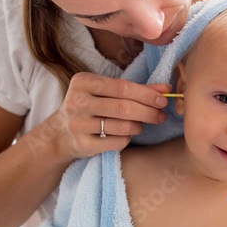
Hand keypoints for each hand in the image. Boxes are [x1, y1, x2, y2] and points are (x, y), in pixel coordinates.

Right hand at [51, 72, 170, 159]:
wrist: (60, 133)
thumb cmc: (90, 107)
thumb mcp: (106, 92)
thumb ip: (135, 89)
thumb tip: (166, 89)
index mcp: (83, 82)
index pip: (122, 87)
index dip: (146, 94)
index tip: (163, 100)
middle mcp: (78, 101)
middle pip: (124, 107)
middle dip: (148, 112)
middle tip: (161, 116)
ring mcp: (78, 124)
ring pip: (123, 126)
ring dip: (138, 126)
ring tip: (140, 125)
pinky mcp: (82, 144)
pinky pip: (117, 142)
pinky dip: (127, 138)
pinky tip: (125, 134)